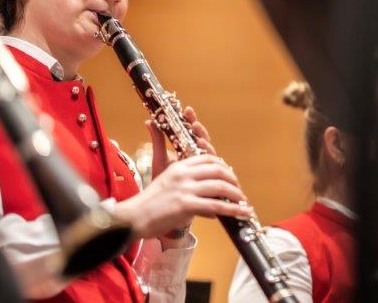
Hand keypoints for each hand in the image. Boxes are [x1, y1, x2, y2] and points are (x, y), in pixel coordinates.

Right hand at [115, 154, 251, 239]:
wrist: (133, 218)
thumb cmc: (149, 204)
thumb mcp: (167, 185)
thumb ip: (188, 188)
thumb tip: (209, 203)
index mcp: (178, 166)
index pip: (207, 158)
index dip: (223, 166)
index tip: (230, 176)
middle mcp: (183, 174)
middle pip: (217, 170)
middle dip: (233, 180)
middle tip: (239, 191)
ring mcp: (185, 189)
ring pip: (220, 186)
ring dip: (236, 195)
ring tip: (244, 204)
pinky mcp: (186, 205)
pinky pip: (215, 206)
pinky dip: (232, 210)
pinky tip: (240, 213)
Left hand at [145, 105, 216, 178]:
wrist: (168, 209)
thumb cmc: (166, 184)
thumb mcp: (159, 160)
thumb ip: (158, 141)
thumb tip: (149, 121)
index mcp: (188, 151)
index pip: (191, 132)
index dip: (190, 121)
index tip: (186, 109)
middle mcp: (199, 159)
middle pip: (203, 140)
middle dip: (199, 131)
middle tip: (194, 123)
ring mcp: (206, 171)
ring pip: (210, 154)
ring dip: (205, 146)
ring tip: (199, 140)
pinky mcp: (210, 184)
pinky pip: (213, 172)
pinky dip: (210, 166)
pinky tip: (205, 160)